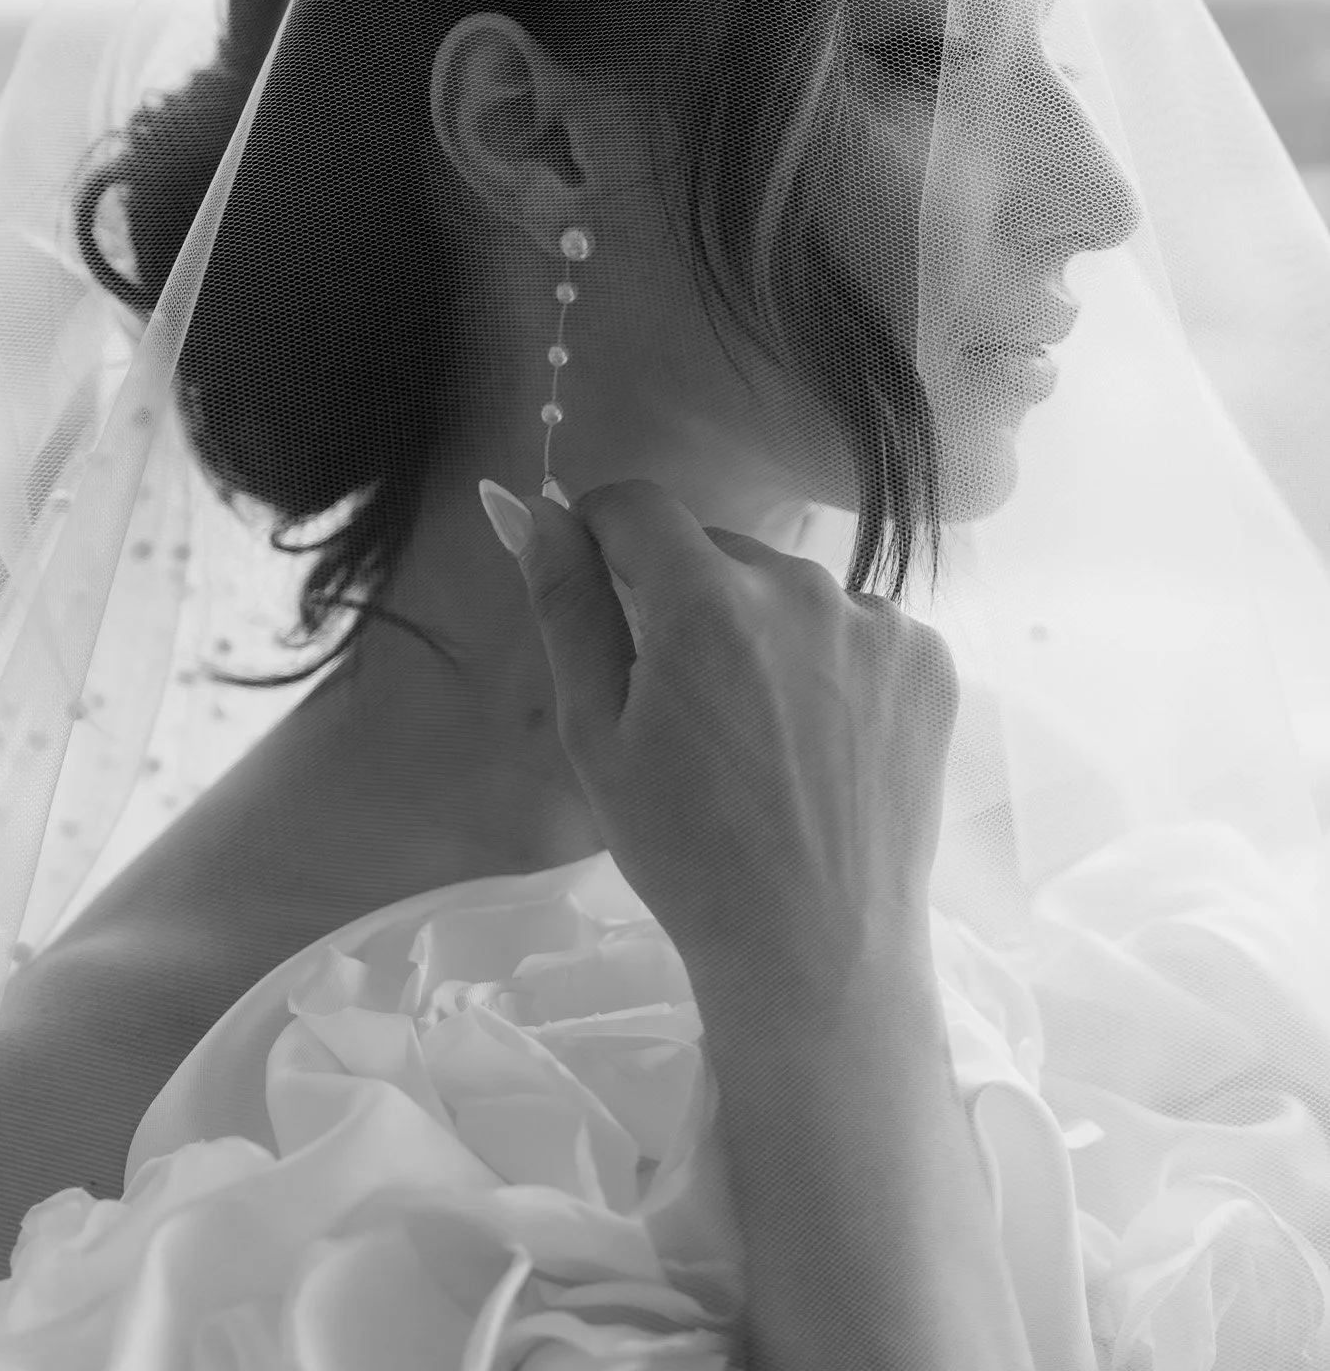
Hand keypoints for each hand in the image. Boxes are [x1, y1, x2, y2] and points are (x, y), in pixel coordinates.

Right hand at [498, 477, 958, 989]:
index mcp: (707, 602)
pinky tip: (820, 740)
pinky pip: (853, 625)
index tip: (597, 584)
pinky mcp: (928, 658)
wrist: (818, 952)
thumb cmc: (686, 853)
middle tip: (682, 705)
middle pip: (715, 552)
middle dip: (684, 601)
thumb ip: (566, 605)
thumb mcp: (596, 734)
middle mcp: (801, 587)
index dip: (601, 533)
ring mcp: (877, 621)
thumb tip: (529, 508)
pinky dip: (829, 661)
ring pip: (786, 590)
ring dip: (760, 630)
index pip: (638, 505)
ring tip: (759, 734)